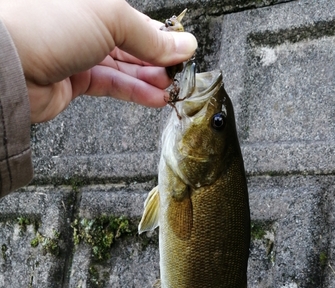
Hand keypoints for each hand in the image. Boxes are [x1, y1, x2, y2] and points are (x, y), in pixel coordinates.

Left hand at [0, 0, 196, 122]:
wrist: (7, 65)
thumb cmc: (44, 24)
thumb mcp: (110, 17)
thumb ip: (149, 35)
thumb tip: (182, 44)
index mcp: (92, 0)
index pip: (136, 19)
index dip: (162, 35)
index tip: (183, 50)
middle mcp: (84, 23)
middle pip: (131, 43)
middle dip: (158, 60)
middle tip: (180, 73)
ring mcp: (78, 53)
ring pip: (124, 67)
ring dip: (150, 79)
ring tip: (172, 89)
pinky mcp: (74, 81)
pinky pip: (111, 85)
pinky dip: (135, 93)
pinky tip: (155, 98)